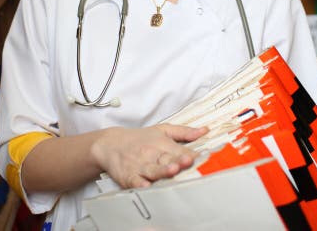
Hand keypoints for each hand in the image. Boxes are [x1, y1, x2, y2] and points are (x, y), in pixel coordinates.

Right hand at [91, 124, 207, 188]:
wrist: (110, 144)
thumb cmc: (140, 139)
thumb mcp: (162, 130)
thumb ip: (184, 132)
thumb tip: (205, 130)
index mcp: (162, 143)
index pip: (179, 150)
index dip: (190, 154)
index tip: (203, 157)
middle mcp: (151, 154)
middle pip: (166, 159)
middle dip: (177, 162)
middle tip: (188, 162)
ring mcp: (140, 166)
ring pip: (152, 170)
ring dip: (162, 171)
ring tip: (171, 171)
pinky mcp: (128, 176)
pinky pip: (135, 181)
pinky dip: (140, 184)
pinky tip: (146, 186)